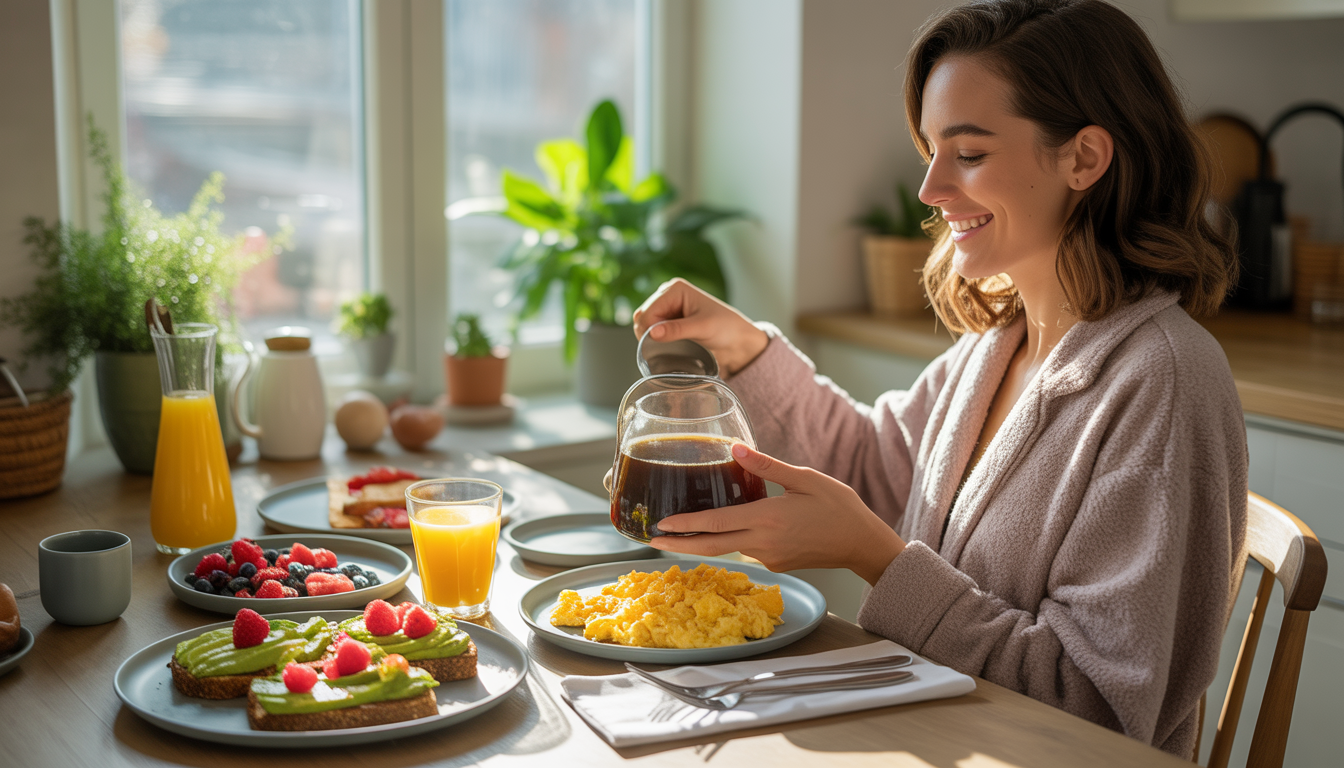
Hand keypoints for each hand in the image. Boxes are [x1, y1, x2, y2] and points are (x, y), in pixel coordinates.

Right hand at [632, 278, 769, 375]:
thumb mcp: (701, 328)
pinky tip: (667, 343)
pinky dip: (654, 336)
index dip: (648, 330)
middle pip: (643, 315)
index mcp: (676, 289)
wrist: (736, 338)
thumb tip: (652, 333)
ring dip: (650, 335)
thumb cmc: (725, 328)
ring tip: (668, 345)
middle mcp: (668, 293)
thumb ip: (676, 330)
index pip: (649, 311)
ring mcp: (668, 305)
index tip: (657, 345)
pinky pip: (651, 327)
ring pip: (644, 321)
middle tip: (663, 347)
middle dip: (648, 332)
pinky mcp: (669, 316)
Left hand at [648, 444, 905, 584]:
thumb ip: (767, 466)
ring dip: (701, 542)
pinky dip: (728, 541)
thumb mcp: (804, 478)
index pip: (716, 524)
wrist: (862, 543)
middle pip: (711, 546)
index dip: (686, 525)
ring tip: (679, 532)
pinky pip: (746, 550)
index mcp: (767, 518)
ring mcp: (769, 556)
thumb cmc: (838, 506)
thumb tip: (734, 449)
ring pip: (727, 549)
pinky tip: (720, 531)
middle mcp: (763, 542)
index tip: (661, 525)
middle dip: (679, 545)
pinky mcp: (776, 563)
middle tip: (651, 540)